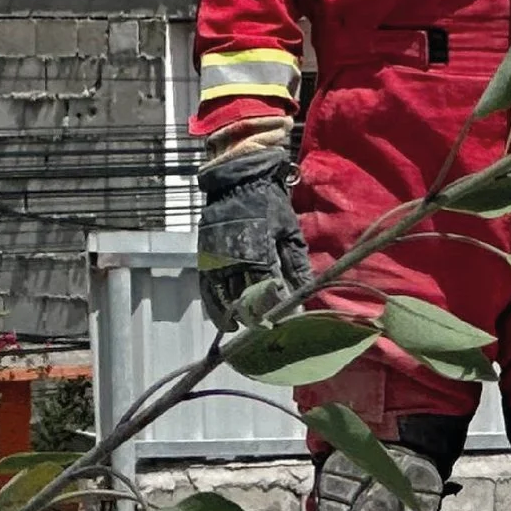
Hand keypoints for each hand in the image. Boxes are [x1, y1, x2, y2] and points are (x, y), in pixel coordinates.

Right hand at [197, 157, 310, 334]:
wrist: (238, 181)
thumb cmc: (270, 205)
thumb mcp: (290, 233)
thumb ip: (297, 264)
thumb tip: (307, 291)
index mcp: (257, 251)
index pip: (267, 289)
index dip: (275, 308)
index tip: (283, 322)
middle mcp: (233, 258)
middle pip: (243, 297)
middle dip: (255, 316)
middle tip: (265, 329)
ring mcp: (215, 257)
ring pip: (221, 296)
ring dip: (233, 316)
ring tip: (242, 330)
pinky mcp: (204, 256)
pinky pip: (206, 288)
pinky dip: (214, 305)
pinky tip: (224, 319)